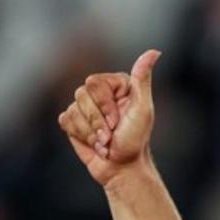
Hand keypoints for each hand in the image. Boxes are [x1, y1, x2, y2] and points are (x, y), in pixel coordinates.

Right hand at [58, 49, 161, 185]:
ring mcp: (85, 106)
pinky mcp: (74, 121)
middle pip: (81, 95)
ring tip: (105, 142)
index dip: (104, 105)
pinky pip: (66, 120)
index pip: (94, 83)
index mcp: (116, 84)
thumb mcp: (142, 109)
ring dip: (90, 132)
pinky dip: (80, 135)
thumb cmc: (135, 139)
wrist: (122, 167)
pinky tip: (94, 144)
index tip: (118, 122)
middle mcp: (99, 92)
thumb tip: (154, 51)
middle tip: (111, 134)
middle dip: (96, 120)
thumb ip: (142, 80)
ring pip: (73, 110)